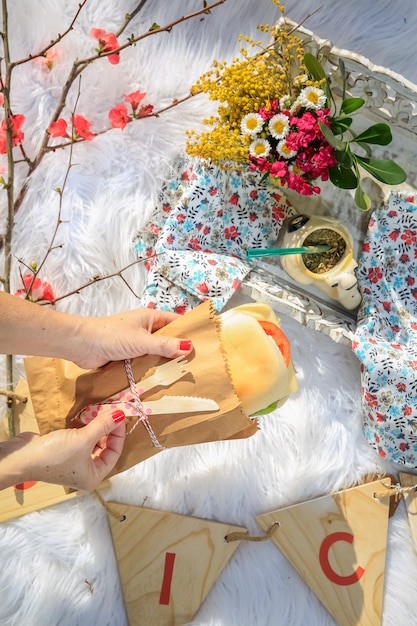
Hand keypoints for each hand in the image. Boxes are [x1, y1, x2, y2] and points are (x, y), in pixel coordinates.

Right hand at [0, 409, 125, 490]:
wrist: (22, 457)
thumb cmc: (55, 455)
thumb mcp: (83, 439)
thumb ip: (103, 426)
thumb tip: (121, 414)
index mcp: (93, 476)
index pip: (114, 453)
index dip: (118, 434)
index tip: (119, 415)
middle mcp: (85, 472)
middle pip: (105, 448)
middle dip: (108, 430)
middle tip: (110, 412)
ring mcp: (74, 462)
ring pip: (93, 443)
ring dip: (97, 428)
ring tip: (100, 413)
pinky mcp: (64, 452)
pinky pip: (81, 439)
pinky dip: (85, 429)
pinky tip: (87, 418)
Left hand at [74, 308, 192, 368]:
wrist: (81, 345)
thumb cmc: (110, 336)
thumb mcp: (141, 341)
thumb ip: (165, 345)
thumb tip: (188, 347)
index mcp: (150, 318)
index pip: (175, 322)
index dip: (188, 332)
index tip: (203, 345)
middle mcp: (144, 329)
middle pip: (167, 340)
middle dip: (178, 351)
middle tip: (196, 365)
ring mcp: (136, 344)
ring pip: (156, 354)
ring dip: (164, 364)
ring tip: (183, 376)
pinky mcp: (127, 357)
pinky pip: (144, 364)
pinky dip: (151, 371)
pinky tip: (162, 382)